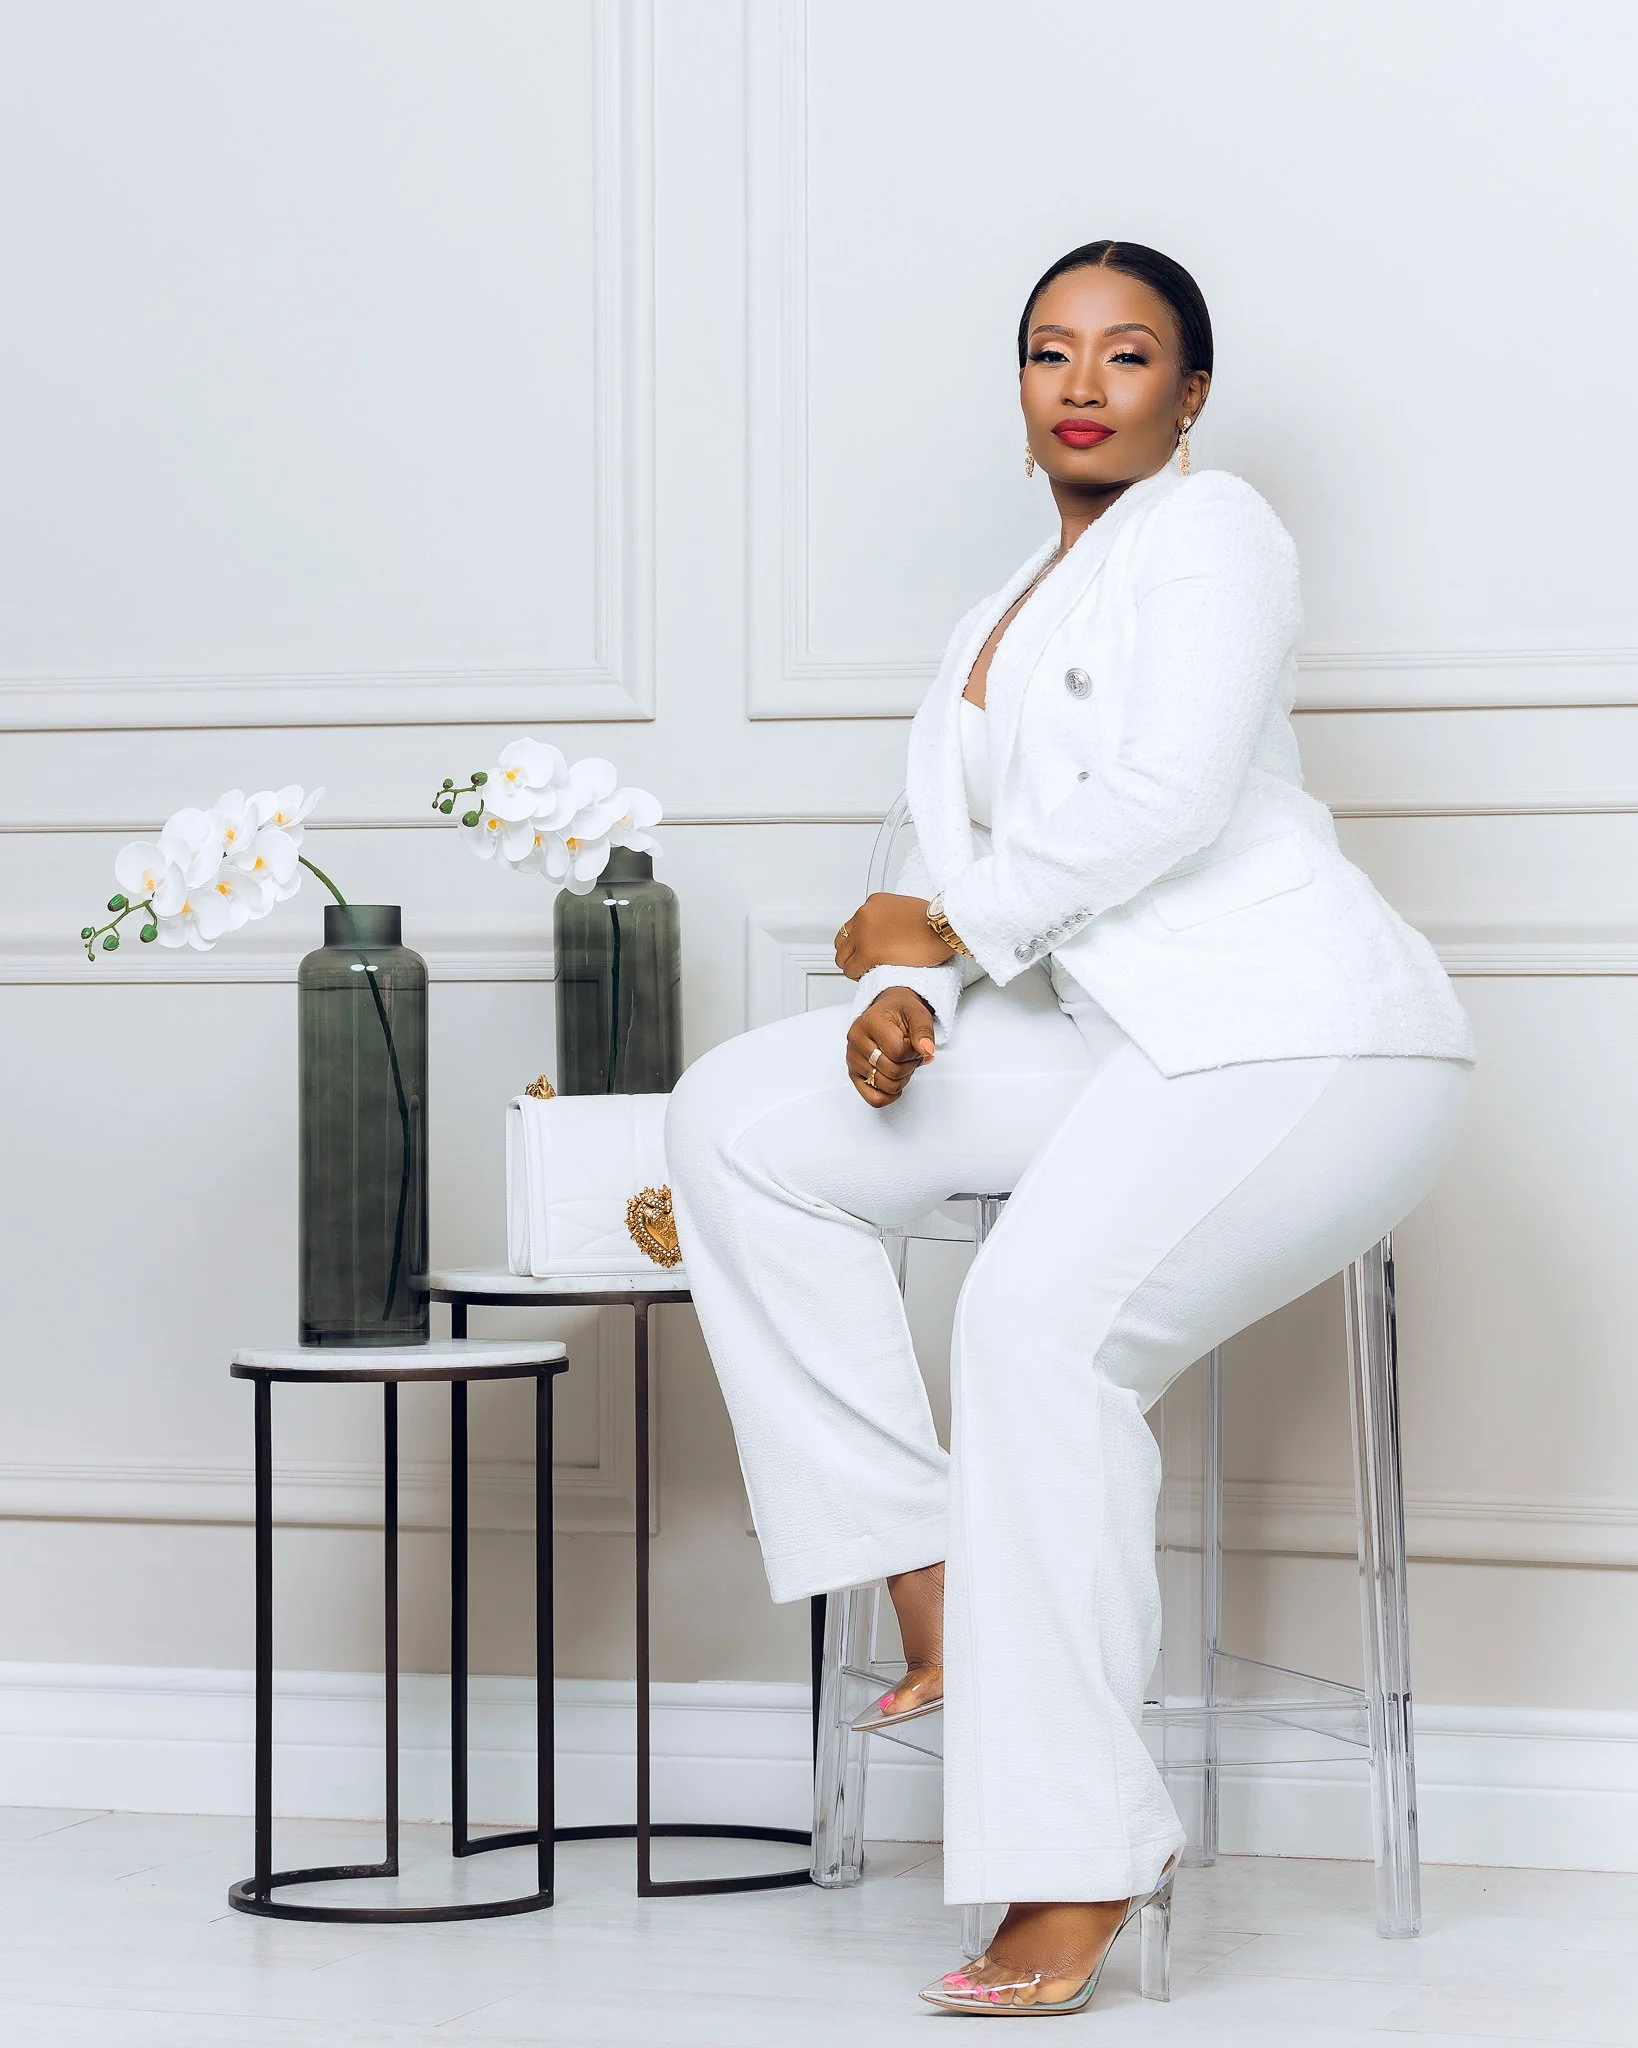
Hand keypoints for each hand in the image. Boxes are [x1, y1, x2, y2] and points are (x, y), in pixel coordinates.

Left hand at [835, 893, 955, 978]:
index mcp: (874, 903)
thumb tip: (891, 931)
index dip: (859, 941)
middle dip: (852, 953)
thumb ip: (892, 917)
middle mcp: (864, 916)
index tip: (868, 949)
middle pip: (843, 940)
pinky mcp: (868, 952)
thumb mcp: (907, 908)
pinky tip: (868, 976)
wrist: (944, 927)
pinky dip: (857, 975)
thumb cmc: (936, 921)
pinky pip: (851, 969)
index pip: (854, 925)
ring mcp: (863, 934)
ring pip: (842, 956)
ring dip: (852, 965)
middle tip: (863, 962)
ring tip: (865, 971)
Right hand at [847, 990, 936, 1106]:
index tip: (914, 1044)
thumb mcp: (918, 1015)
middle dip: (909, 1066)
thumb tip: (926, 1050)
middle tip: (910, 1054)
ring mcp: (853, 1058)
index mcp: (870, 1022)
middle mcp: (856, 1040)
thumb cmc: (901, 1013)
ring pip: (885, 1086)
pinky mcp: (854, 1073)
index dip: (913, 1053)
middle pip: (891, 1071)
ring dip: (901, 1079)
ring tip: (901, 1063)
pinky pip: (874, 1098)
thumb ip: (924, 1032)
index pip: (898, 1052)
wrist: (888, 1011)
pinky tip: (896, 1081)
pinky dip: (889, 1095)